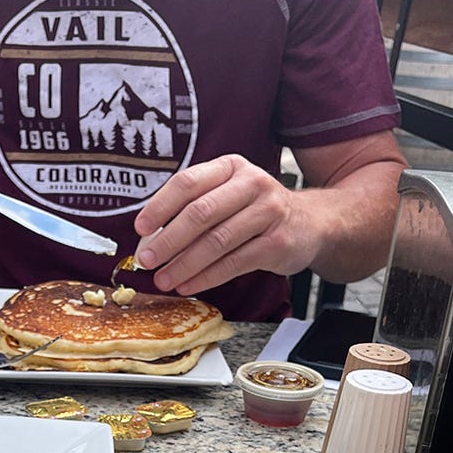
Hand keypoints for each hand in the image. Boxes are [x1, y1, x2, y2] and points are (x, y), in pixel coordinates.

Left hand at [132, 155, 310, 295]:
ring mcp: (268, 213)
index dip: (160, 206)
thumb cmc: (257, 210)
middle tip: (146, 260)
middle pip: (201, 213)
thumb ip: (194, 207)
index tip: (140, 228)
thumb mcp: (229, 194)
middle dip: (168, 240)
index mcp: (231, 167)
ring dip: (184, 264)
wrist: (312, 223)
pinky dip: (206, 277)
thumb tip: (149, 236)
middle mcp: (252, 184)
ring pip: (216, 242)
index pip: (188, 183)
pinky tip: (188, 284)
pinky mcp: (276, 243)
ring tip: (163, 279)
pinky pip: (233, 263)